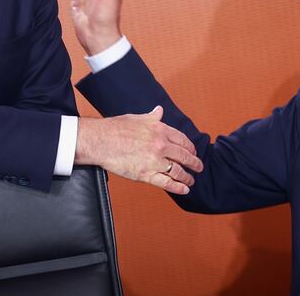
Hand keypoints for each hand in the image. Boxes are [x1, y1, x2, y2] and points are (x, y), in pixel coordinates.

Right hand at [74, 106, 203, 194]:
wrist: (100, 141)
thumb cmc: (116, 128)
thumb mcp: (138, 118)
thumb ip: (152, 116)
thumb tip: (159, 110)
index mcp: (160, 130)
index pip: (182, 140)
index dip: (190, 147)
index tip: (193, 152)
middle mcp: (161, 145)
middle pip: (184, 156)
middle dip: (194, 163)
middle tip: (199, 167)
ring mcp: (154, 161)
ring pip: (178, 171)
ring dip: (187, 177)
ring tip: (191, 181)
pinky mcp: (146, 175)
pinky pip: (167, 183)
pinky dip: (178, 187)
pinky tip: (184, 189)